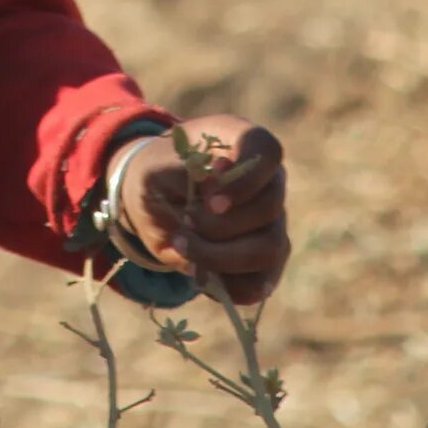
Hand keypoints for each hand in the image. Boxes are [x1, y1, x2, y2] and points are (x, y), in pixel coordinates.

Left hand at [112, 113, 288, 306]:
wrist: (155, 199)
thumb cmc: (158, 173)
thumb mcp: (156, 167)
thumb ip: (184, 174)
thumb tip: (213, 194)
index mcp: (243, 142)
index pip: (267, 151)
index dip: (244, 180)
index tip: (209, 199)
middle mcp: (268, 180)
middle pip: (269, 207)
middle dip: (219, 225)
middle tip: (185, 221)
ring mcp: (273, 220)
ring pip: (270, 248)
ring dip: (221, 257)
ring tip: (184, 247)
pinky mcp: (266, 259)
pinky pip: (262, 282)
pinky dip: (229, 285)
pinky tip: (202, 274)